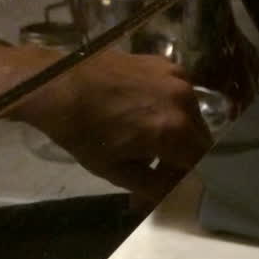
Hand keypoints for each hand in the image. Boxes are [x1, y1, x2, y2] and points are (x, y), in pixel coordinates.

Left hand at [13, 47, 213, 207]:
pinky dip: (170, 109)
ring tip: (149, 140)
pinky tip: (145, 115)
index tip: (167, 185)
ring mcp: (176, 77)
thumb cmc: (82, 132)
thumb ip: (154, 188)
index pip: (201, 163)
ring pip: (192, 116)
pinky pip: (179, 94)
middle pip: (200, 138)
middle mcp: (184, 100)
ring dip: (178, 132)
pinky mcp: (165, 63)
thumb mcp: (118, 172)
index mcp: (175, 130)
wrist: (56, 85)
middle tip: (157, 168)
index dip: (186, 178)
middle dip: (183, 157)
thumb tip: (169, 195)